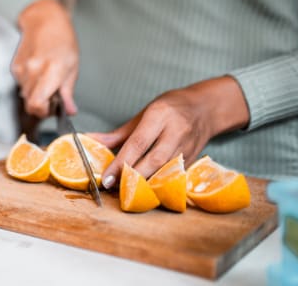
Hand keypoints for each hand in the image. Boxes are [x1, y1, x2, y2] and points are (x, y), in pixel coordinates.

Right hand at [12, 0, 78, 116]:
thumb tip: (70, 111)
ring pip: (26, 95)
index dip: (43, 112)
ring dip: (35, 94)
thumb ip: (68, 91)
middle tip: (52, 96)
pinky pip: (21, 85)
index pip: (37, 104)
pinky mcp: (14, 67)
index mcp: (51, 70)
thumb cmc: (62, 41)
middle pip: (30, 104)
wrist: (44, 20)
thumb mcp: (73, 66)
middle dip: (41, 105)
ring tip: (46, 79)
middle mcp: (33, 70)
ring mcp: (21, 69)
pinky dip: (29, 84)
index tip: (52, 109)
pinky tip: (37, 71)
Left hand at [89, 76, 249, 189]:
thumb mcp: (144, 114)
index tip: (106, 178)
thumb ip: (119, 133)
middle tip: (114, 187)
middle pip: (153, 160)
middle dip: (132, 177)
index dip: (121, 163)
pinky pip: (173, 177)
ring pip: (164, 172)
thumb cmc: (170, 108)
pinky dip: (158, 185)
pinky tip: (145, 190)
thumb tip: (92, 141)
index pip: (138, 143)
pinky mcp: (193, 160)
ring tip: (126, 190)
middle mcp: (176, 131)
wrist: (205, 108)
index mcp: (160, 115)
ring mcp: (187, 147)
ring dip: (144, 184)